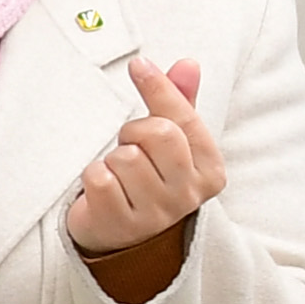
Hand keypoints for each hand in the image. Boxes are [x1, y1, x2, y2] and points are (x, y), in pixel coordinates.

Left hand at [68, 55, 224, 258]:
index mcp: (210, 171)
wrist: (124, 239)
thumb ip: (180, 104)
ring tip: (119, 176)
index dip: (158, 88)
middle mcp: (189, 195)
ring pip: (125, 157)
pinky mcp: (120, 224)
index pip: (183, 119)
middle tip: (129, 146)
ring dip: (112, 160)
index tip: (139, 65)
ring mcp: (156, 214)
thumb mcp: (173, 145)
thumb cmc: (150, 181)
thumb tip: (188, 64)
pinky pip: (99, 178)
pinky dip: (93, 177)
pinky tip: (103, 192)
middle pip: (157, 134)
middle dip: (133, 131)